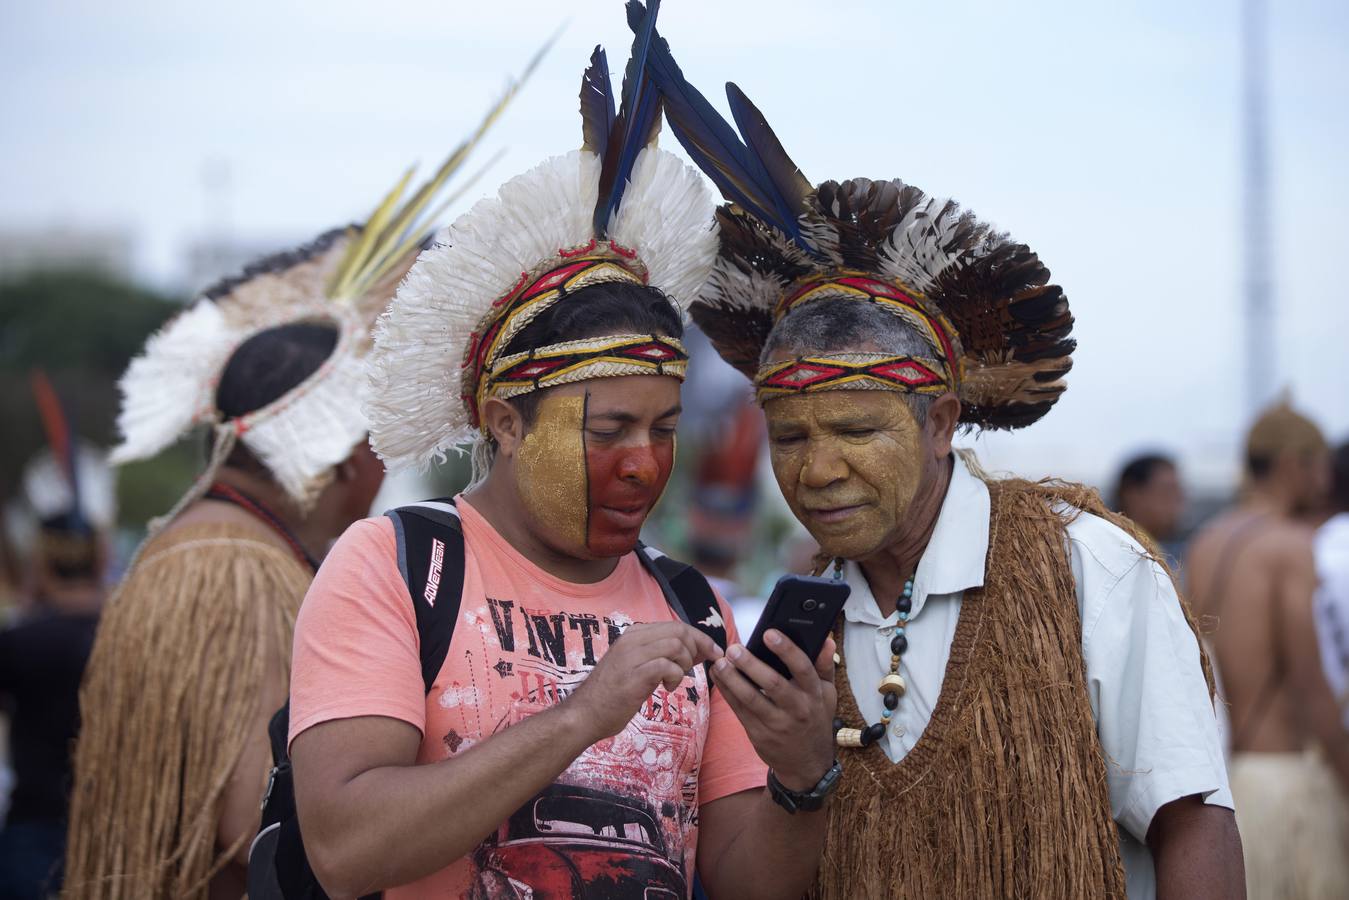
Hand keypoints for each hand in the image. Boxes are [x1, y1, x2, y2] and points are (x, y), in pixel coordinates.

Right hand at [567, 621, 722, 740]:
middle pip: (679, 631)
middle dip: (699, 647)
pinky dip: (675, 676)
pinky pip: (666, 665)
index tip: (713, 651)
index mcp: (633, 634)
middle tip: (700, 666)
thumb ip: (661, 654)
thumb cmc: (613, 694)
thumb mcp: (637, 666)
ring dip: (685, 663)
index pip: (675, 625)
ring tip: (676, 679)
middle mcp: (631, 640)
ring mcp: (631, 656)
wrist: (584, 715)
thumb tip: (697, 650)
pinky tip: (667, 688)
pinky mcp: (633, 675)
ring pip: (675, 645)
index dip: (699, 637)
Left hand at [712, 630, 836, 791]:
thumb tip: (826, 638)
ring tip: (720, 663)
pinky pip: (740, 710)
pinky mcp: (758, 734)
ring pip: (751, 699)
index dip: (786, 650)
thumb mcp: (827, 694)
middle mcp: (796, 709)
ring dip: (733, 680)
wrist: (807, 764)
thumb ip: (824, 665)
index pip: (802, 668)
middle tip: (734, 648)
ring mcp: (776, 723)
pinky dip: (727, 692)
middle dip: (751, 665)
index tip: (769, 633)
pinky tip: (718, 676)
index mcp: (814, 694)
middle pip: (773, 684)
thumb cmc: (816, 719)